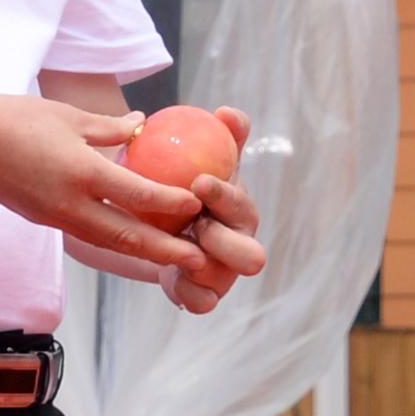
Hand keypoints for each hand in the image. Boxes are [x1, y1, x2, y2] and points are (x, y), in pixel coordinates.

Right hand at [0, 95, 209, 276]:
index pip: (138, 195)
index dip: (172, 202)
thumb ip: (109, 127)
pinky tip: (134, 239)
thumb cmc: (14, 118)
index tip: (199, 204)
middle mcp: (71, 203)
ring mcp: (56, 217)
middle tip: (200, 259)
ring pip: (109, 242)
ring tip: (174, 259)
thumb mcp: (68, 116)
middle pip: (128, 235)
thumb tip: (143, 126)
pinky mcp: (45, 220)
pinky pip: (89, 235)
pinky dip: (116, 241)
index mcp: (82, 171)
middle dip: (166, 250)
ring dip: (144, 252)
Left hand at [158, 107, 267, 314]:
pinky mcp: (206, 297)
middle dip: (222, 241)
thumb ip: (219, 137)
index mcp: (242, 212)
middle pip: (253, 256)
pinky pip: (202, 302)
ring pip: (226, 279)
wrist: (161, 226)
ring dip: (202, 264)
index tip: (197, 181)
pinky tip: (170, 274)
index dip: (223, 195)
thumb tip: (227, 113)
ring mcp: (226, 275)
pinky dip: (186, 290)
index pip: (241, 205)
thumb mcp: (201, 159)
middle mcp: (242, 246)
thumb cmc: (186, 186)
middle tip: (192, 223)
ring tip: (177, 250)